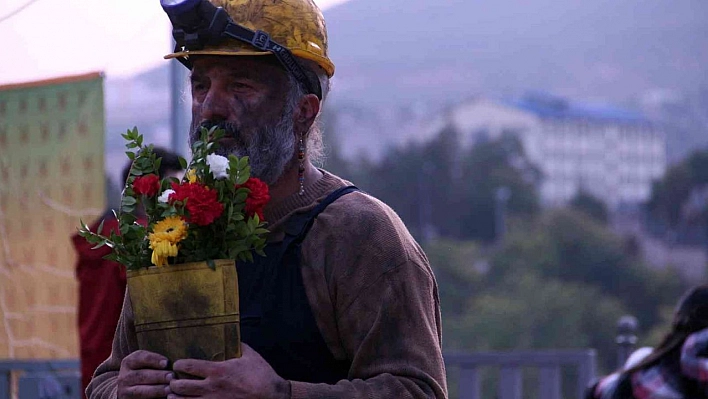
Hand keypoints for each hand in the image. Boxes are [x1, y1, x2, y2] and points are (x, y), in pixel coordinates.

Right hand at [118, 350, 173, 397]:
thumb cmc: (144, 372)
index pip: (141, 357)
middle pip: (142, 375)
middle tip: (172, 376)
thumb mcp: (145, 364)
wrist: (129, 388)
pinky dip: (154, 398)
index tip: (166, 362)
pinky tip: (164, 397)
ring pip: (141, 391)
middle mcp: (124, 376)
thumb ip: (156, 361)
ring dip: (157, 390)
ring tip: (170, 389)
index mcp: (129, 362)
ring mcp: (125, 391)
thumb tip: (175, 362)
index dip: (154, 359)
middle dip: (158, 376)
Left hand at [167, 343, 289, 398]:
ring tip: (174, 395)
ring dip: (176, 398)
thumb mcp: (250, 355)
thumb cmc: (261, 375)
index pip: (189, 367)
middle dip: (173, 383)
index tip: (176, 364)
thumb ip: (238, 345)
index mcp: (218, 371)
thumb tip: (232, 336)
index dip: (178, 365)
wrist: (271, 395)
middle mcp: (212, 387)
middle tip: (173, 380)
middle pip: (181, 387)